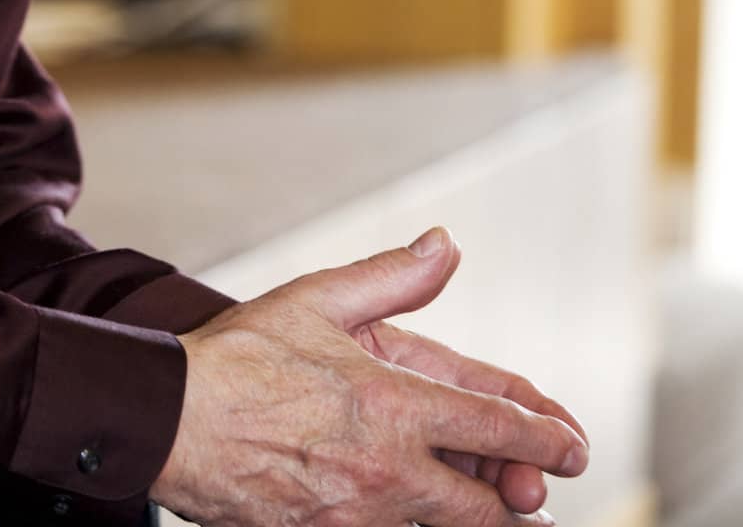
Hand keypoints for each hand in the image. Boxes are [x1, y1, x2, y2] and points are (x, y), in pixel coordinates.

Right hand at [153, 226, 588, 526]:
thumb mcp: (319, 297)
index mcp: (391, 403)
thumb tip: (447, 244)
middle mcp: (386, 471)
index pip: (498, 429)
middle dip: (521, 494)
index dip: (547, 438)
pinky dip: (418, 525)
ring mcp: (356, 518)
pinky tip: (418, 510)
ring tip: (491, 503)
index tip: (575, 445)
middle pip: (486, 505)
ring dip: (473, 516)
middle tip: (535, 483)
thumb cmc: (239, 356)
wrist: (167, 420)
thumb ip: (394, 275)